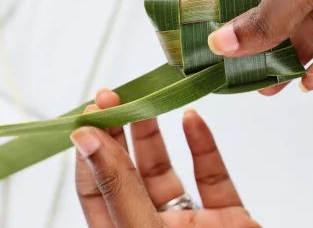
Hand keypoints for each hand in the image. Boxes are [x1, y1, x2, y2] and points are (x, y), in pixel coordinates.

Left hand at [72, 89, 259, 227]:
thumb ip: (117, 188)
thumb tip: (85, 141)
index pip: (96, 191)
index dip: (90, 153)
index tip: (89, 116)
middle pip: (127, 175)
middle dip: (118, 135)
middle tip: (111, 98)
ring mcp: (191, 224)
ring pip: (167, 172)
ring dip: (156, 136)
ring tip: (147, 101)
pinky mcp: (227, 219)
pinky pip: (213, 178)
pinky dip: (205, 148)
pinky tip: (193, 121)